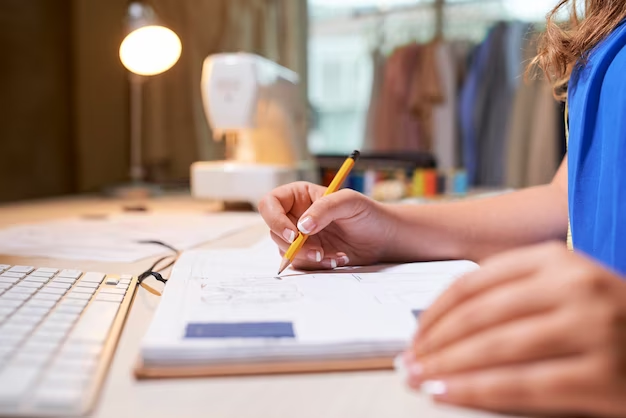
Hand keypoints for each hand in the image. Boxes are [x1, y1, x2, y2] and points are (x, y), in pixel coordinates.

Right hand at [258, 182, 396, 269]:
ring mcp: (301, 237)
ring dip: (308, 257)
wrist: (384, 238)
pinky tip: (337, 259)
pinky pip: (301, 264)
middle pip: (274, 231)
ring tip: (334, 256)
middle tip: (318, 251)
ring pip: (285, 251)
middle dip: (294, 245)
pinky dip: (317, 265)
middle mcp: (296, 215)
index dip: (275, 219)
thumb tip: (301, 226)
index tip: (294, 234)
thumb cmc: (368, 213)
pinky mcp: (309, 254)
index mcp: (299, 196)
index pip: (270, 204)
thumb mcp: (349, 202)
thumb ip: (324, 208)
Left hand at [403, 242, 625, 417]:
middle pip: (478, 316)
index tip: (413, 335)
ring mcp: (593, 330)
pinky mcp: (604, 378)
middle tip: (407, 362)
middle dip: (433, 344)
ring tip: (419, 380)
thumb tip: (441, 326)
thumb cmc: (606, 317)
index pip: (472, 283)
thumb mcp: (561, 287)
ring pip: (495, 350)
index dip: (433, 313)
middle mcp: (573, 286)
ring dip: (446, 368)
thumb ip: (511, 296)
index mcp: (554, 259)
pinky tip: (448, 395)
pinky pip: (524, 387)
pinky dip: (477, 392)